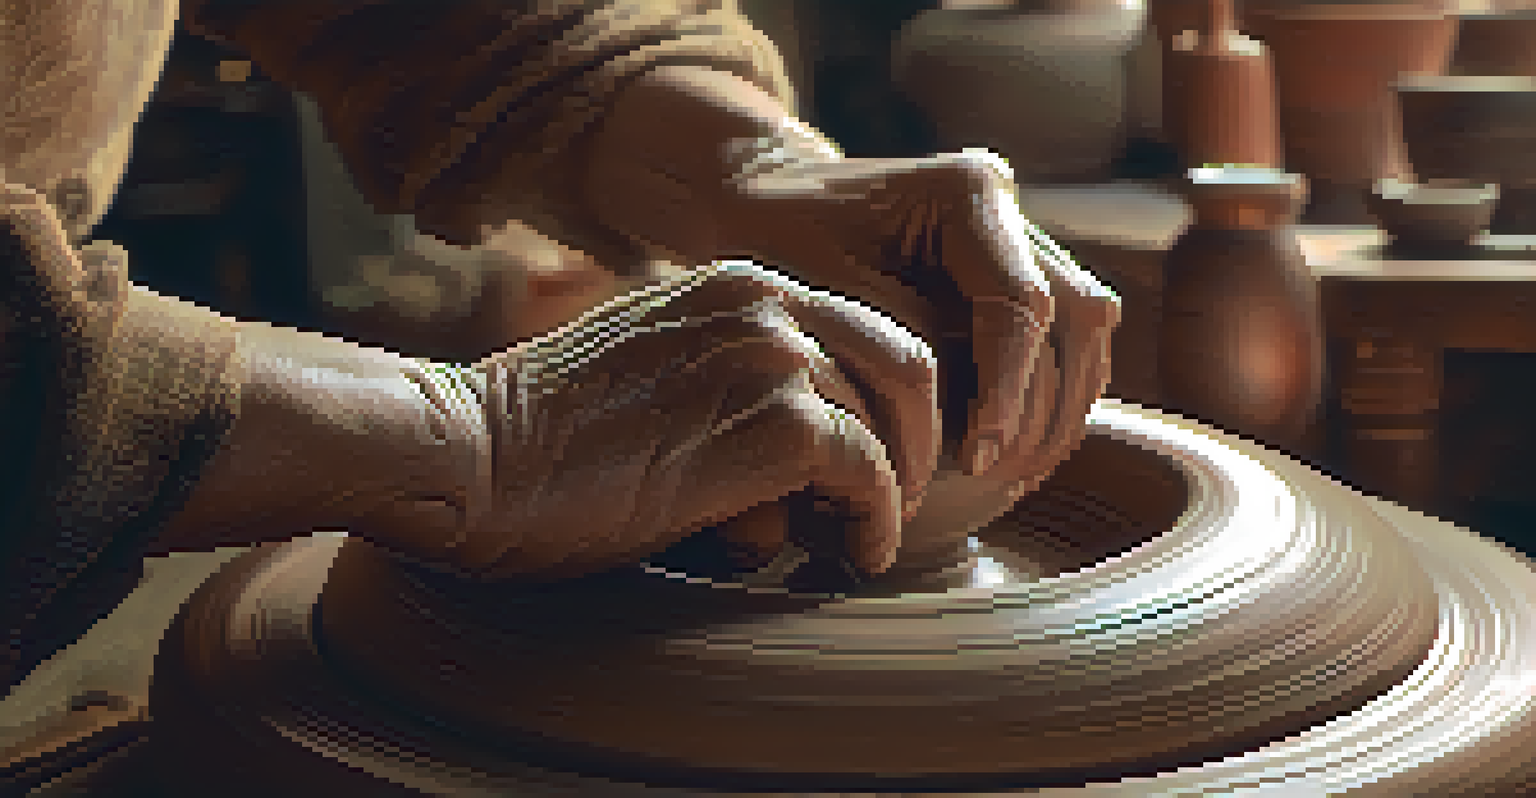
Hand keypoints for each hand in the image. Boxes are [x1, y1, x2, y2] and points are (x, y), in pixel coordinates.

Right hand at [359, 263, 938, 580]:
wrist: (473, 454)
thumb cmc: (539, 438)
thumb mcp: (647, 370)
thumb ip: (718, 374)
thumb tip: (780, 440)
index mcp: (735, 285)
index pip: (860, 324)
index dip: (886, 396)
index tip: (882, 454)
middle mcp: (765, 303)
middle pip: (905, 359)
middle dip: (920, 434)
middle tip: (902, 495)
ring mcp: (774, 356)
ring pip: (893, 420)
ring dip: (892, 488)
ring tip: (863, 536)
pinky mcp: (774, 423)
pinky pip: (871, 473)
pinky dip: (876, 520)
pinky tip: (857, 552)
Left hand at [727, 148, 1120, 535]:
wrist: (767, 201)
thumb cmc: (780, 244)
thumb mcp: (830, 296)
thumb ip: (907, 347)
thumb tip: (966, 423)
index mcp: (967, 190)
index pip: (1020, 303)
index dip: (1008, 390)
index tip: (977, 458)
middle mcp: (1008, 204)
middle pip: (1073, 315)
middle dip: (1042, 407)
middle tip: (997, 475)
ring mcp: (1020, 233)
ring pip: (1086, 326)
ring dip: (1061, 405)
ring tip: (1014, 471)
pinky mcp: (1016, 269)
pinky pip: (1067, 336)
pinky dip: (1054, 393)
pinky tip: (1019, 448)